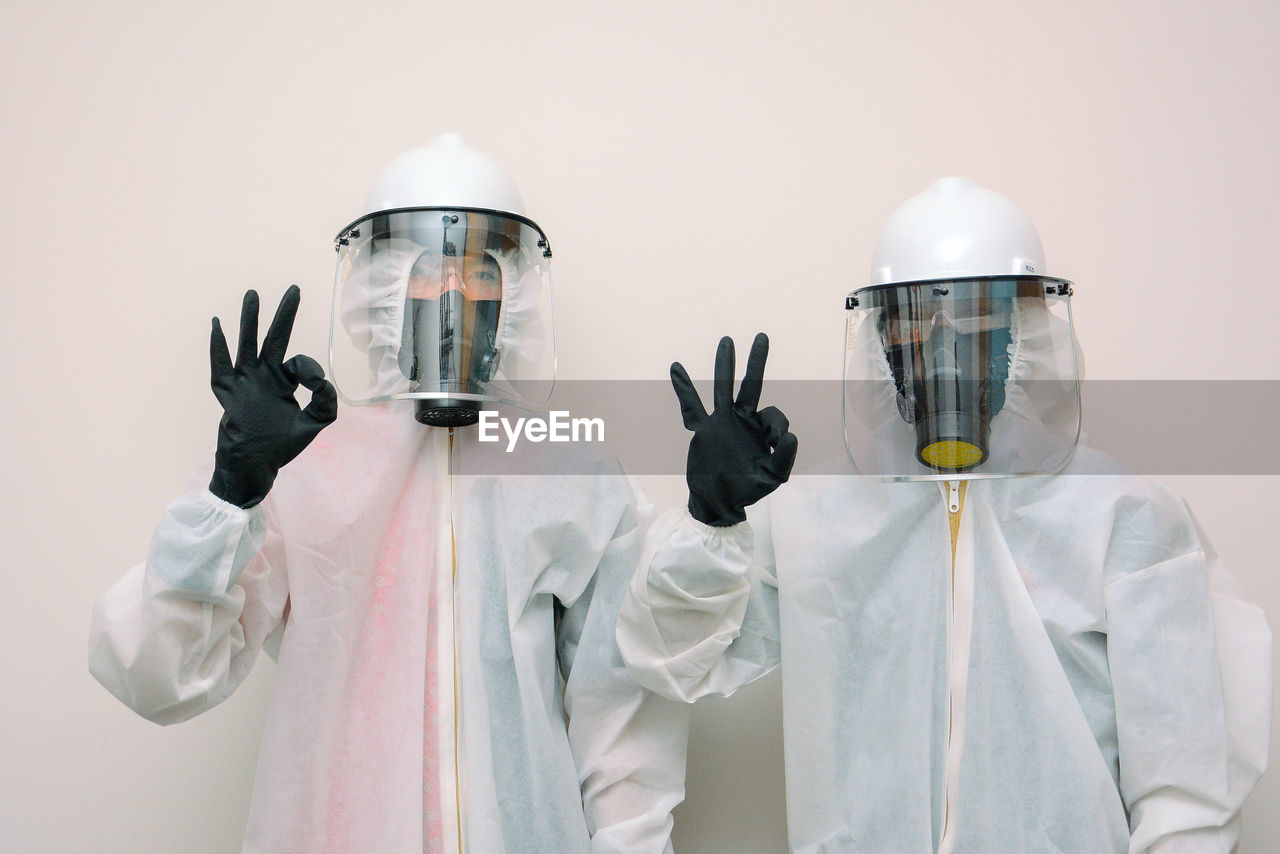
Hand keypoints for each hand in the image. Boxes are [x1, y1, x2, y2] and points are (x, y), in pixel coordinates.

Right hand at [208, 286, 337, 507]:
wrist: (254, 464)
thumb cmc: (281, 446)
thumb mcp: (314, 423)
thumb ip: (326, 402)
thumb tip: (321, 380)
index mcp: (284, 382)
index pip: (300, 363)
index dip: (310, 371)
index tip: (314, 385)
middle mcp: (264, 377)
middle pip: (275, 338)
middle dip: (284, 314)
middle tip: (294, 289)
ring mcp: (245, 382)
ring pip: (248, 344)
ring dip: (251, 319)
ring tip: (254, 294)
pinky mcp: (229, 393)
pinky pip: (221, 366)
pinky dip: (218, 346)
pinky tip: (217, 324)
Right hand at [670, 333, 797, 525]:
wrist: (719, 502)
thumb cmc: (748, 489)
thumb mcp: (773, 477)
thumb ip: (784, 458)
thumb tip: (790, 436)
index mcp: (762, 430)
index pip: (773, 414)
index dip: (776, 425)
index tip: (773, 443)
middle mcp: (743, 420)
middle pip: (751, 385)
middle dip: (756, 362)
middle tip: (762, 336)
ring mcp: (722, 422)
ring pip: (723, 387)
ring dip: (725, 365)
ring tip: (727, 341)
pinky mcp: (703, 430)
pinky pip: (692, 406)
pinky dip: (684, 387)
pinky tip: (676, 367)